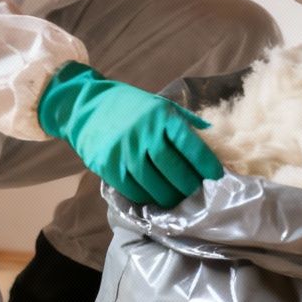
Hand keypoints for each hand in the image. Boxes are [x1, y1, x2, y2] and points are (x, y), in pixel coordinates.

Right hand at [38, 63, 222, 206]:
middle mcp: (143, 134)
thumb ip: (183, 120)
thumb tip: (212, 135)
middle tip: (196, 190)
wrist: (85, 107)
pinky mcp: (108, 167)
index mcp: (160, 115)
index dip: (205, 162)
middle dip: (189, 184)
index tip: (216, 174)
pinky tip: (155, 196)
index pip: (189, 143)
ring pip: (154, 184)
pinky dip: (148, 197)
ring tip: (178, 197)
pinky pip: (133, 190)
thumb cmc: (128, 106)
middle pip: (173, 168)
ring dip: (170, 195)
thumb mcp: (158, 104)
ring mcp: (124, 152)